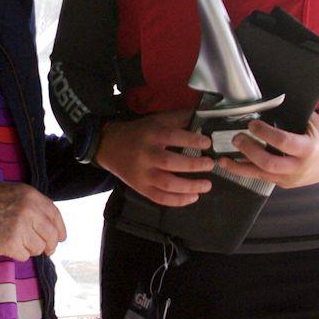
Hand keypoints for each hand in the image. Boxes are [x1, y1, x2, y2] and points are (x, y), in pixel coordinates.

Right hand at [0, 182, 66, 260]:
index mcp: (32, 196)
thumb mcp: (16, 192)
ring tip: (19, 242)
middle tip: (46, 250)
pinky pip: (24, 256)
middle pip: (51, 235)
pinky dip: (18, 254)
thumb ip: (34, 204)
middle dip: (50, 245)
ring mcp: (20, 228)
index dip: (60, 229)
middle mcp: (29, 211)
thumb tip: (51, 225)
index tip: (61, 238)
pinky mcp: (10, 244)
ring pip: (38, 248)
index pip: (55, 215)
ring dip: (31, 249)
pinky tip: (9, 246)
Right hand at [95, 109, 214, 206]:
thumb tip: (204, 117)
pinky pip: (160, 198)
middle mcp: (145, 154)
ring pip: (166, 183)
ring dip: (189, 186)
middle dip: (193, 165)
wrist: (109, 146)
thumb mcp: (156, 120)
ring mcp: (142, 174)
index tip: (207, 143)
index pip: (172, 137)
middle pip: (170, 162)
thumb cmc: (139, 132)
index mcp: (151, 134)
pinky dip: (178, 201)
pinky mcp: (140, 188)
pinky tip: (193, 197)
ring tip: (207, 185)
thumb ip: (179, 118)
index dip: (191, 140)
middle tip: (210, 164)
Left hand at [218, 112, 318, 188]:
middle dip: (249, 151)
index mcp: (308, 149)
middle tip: (236, 138)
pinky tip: (235, 163)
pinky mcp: (286, 184)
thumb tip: (266, 103)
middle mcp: (299, 167)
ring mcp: (292, 179)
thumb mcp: (312, 122)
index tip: (252, 123)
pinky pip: (264, 178)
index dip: (265, 133)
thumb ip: (291, 115)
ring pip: (262, 176)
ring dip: (240, 167)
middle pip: (268, 164)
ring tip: (223, 160)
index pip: (283, 142)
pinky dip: (249, 170)